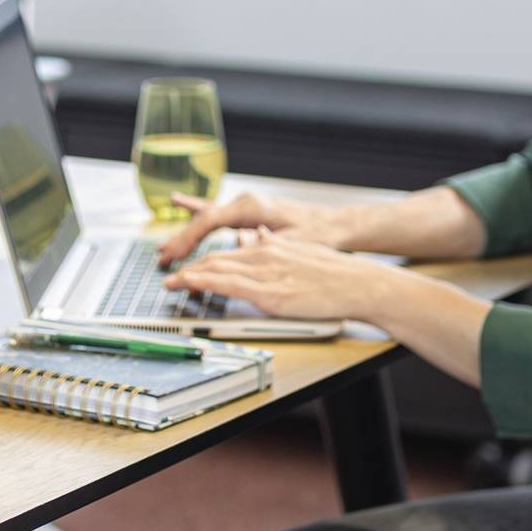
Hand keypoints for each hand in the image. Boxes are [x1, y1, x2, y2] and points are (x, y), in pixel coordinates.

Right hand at [154, 189, 340, 265]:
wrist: (335, 226)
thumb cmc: (318, 234)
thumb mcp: (292, 244)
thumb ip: (264, 247)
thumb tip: (238, 248)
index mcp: (251, 207)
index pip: (209, 221)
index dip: (188, 239)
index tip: (175, 257)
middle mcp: (244, 203)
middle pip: (202, 220)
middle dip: (181, 240)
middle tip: (162, 260)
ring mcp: (245, 207)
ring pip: (206, 219)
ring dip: (185, 234)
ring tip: (164, 248)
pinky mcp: (248, 213)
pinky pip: (215, 214)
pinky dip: (196, 212)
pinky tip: (178, 202)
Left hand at [164, 232, 387, 324]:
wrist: (360, 283)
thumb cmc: (337, 275)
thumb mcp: (301, 253)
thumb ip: (274, 246)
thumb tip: (254, 237)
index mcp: (272, 246)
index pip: (229, 251)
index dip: (205, 260)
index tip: (189, 268)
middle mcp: (264, 254)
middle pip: (217, 258)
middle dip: (190, 267)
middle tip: (172, 277)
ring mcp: (266, 273)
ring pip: (216, 269)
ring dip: (189, 276)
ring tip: (171, 284)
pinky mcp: (270, 293)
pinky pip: (227, 284)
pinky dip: (203, 282)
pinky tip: (188, 283)